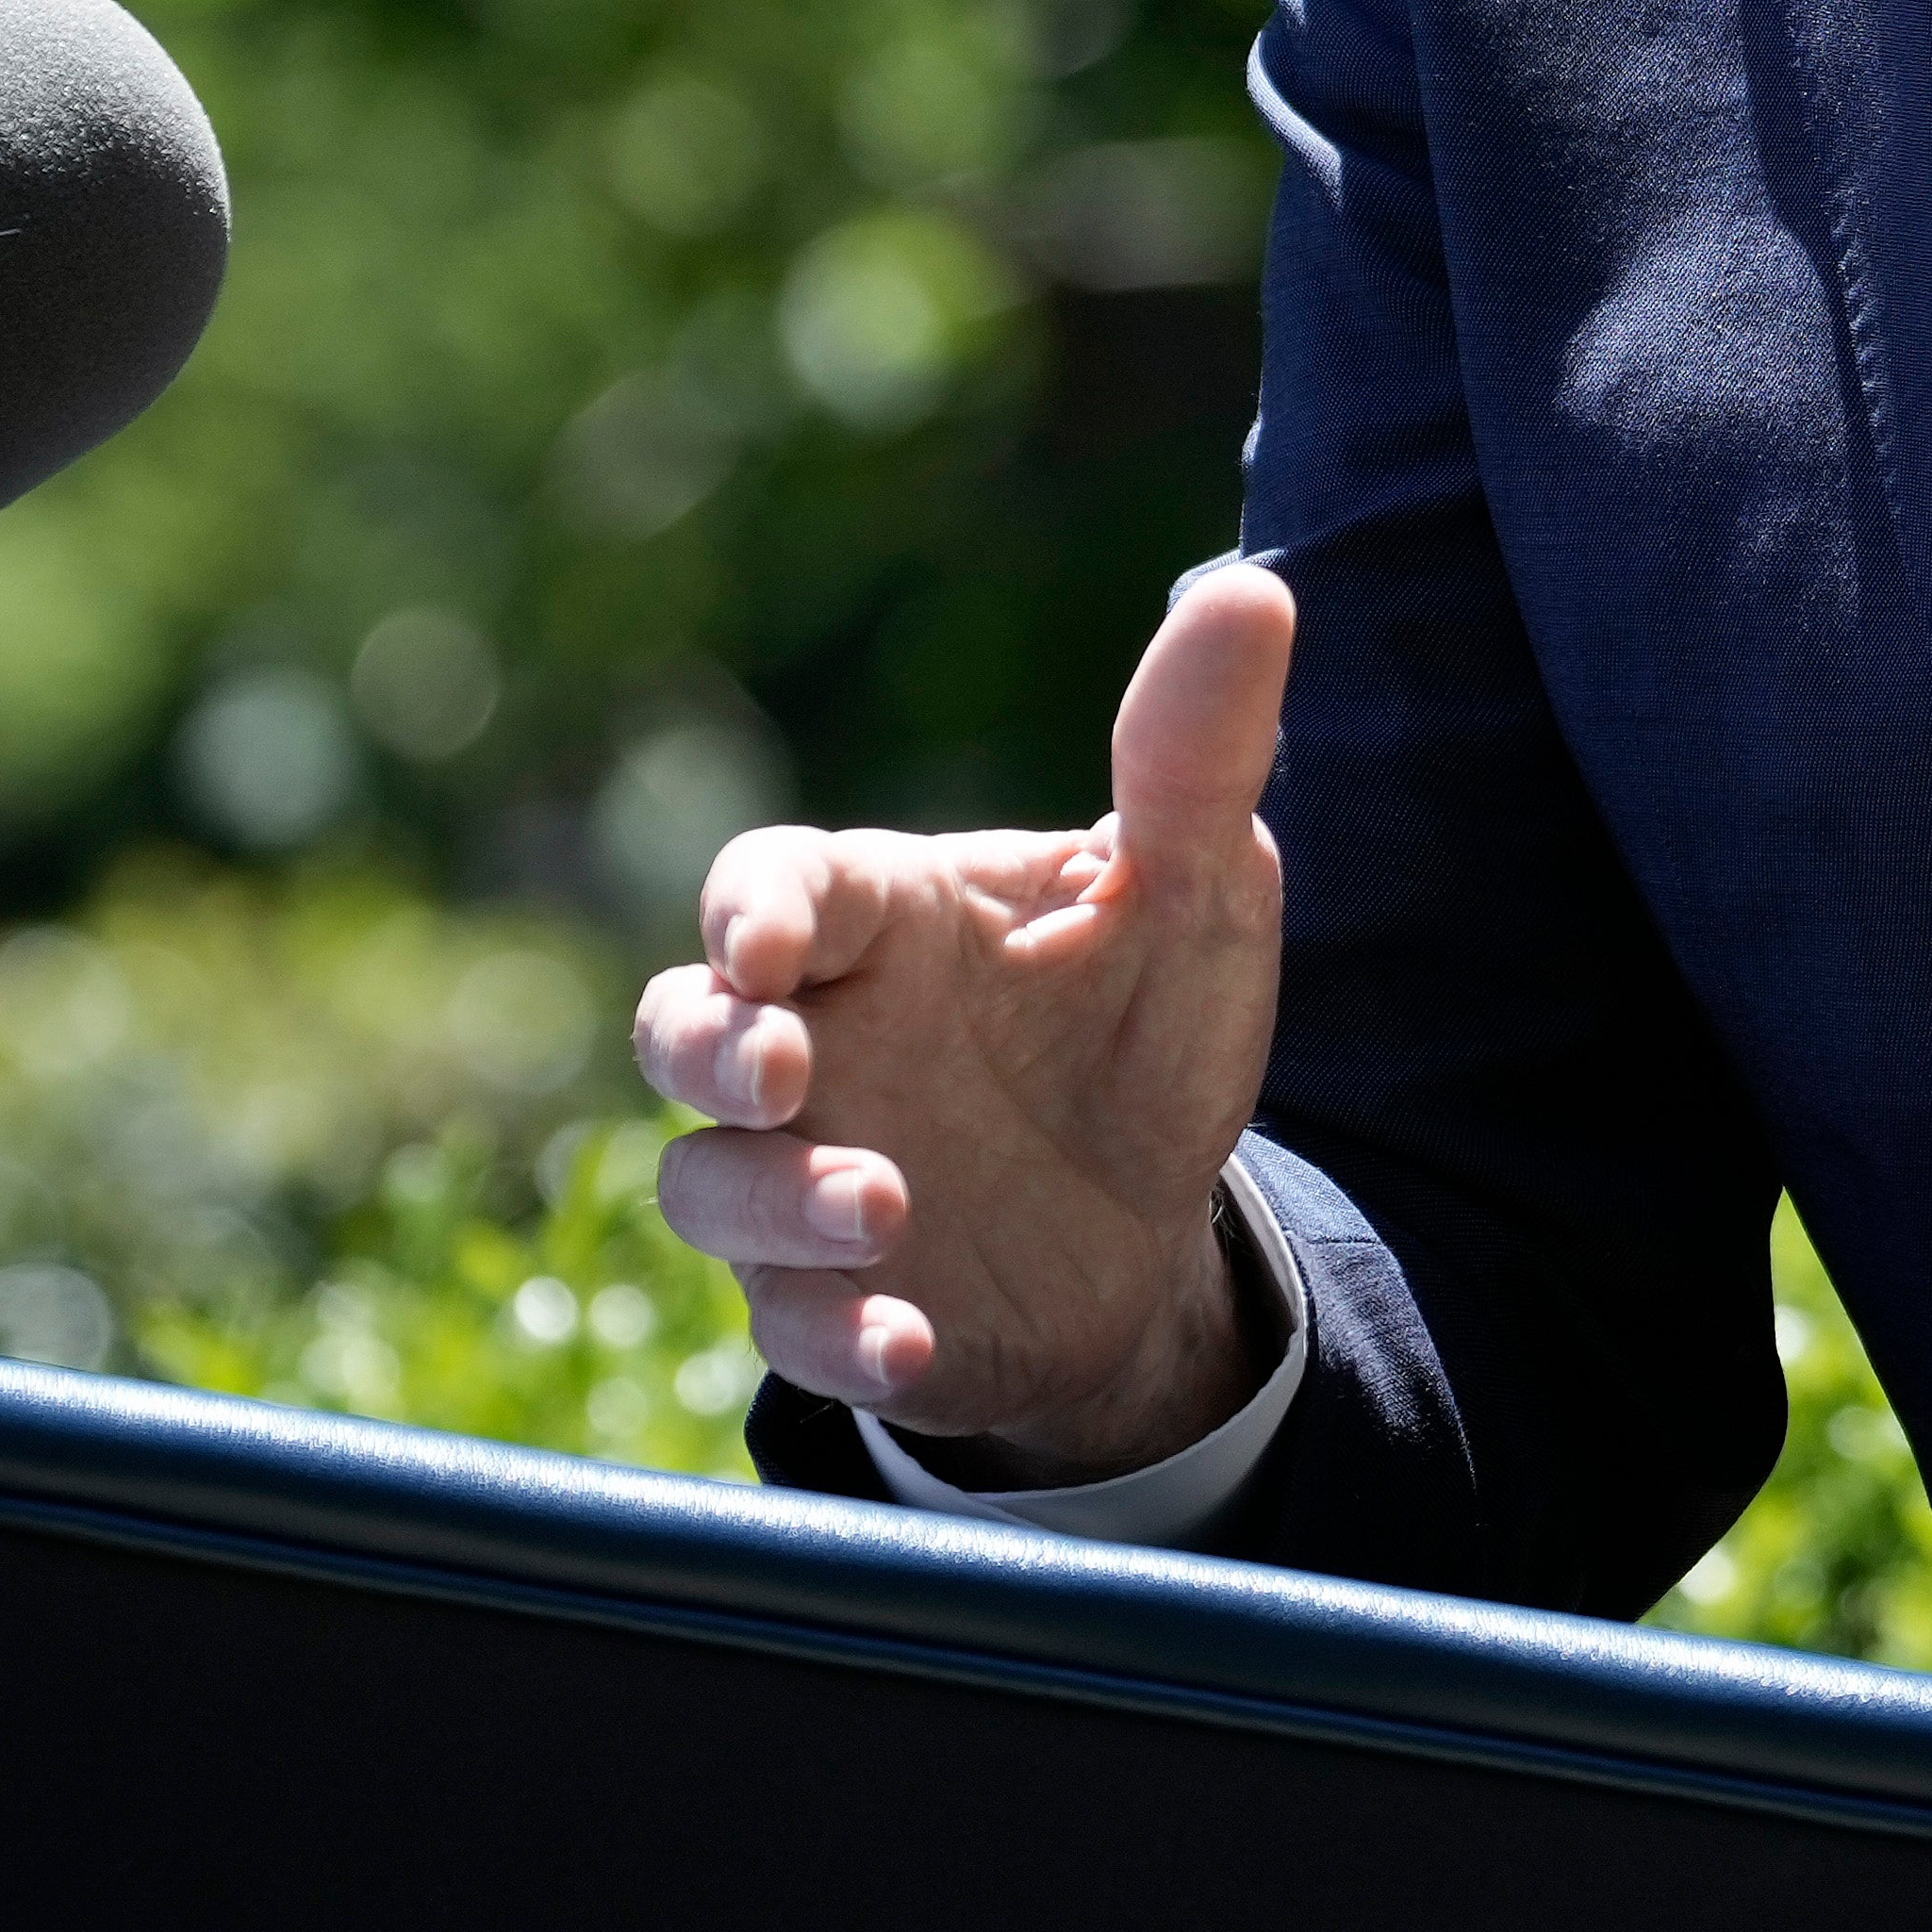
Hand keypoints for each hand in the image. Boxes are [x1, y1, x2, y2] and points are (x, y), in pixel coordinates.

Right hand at [636, 560, 1295, 1474]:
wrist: (1158, 1217)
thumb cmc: (1146, 1022)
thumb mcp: (1198, 893)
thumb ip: (1197, 757)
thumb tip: (1250, 590)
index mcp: (883, 919)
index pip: (772, 883)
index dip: (749, 907)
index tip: (767, 943)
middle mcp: (814, 1041)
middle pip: (682, 1029)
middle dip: (712, 1049)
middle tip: (787, 1073)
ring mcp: (802, 1175)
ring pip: (708, 1186)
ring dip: (777, 1204)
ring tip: (888, 1208)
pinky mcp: (832, 1301)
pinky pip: (788, 1328)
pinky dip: (837, 1337)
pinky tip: (911, 1341)